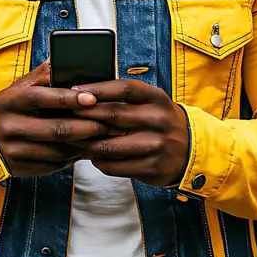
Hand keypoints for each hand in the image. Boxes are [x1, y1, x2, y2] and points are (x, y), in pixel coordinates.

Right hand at [0, 62, 116, 177]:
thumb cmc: (10, 108)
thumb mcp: (19, 88)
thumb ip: (43, 75)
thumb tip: (66, 59)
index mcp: (10, 101)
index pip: (40, 97)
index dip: (68, 98)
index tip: (92, 98)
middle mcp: (9, 126)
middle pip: (55, 129)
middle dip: (87, 126)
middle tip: (108, 122)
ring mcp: (14, 150)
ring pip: (58, 151)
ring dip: (84, 144)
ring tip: (102, 136)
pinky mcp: (20, 169)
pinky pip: (54, 165)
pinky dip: (72, 157)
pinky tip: (84, 148)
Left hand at [72, 78, 190, 185]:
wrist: (191, 150)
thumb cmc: (159, 121)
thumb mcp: (151, 103)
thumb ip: (124, 98)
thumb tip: (84, 93)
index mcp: (157, 99)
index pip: (124, 88)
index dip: (97, 88)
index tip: (75, 91)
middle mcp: (159, 120)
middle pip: (114, 115)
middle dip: (85, 114)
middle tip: (65, 114)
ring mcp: (156, 146)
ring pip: (109, 145)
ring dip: (86, 142)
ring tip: (73, 138)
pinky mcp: (152, 168)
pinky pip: (114, 166)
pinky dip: (97, 161)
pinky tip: (92, 155)